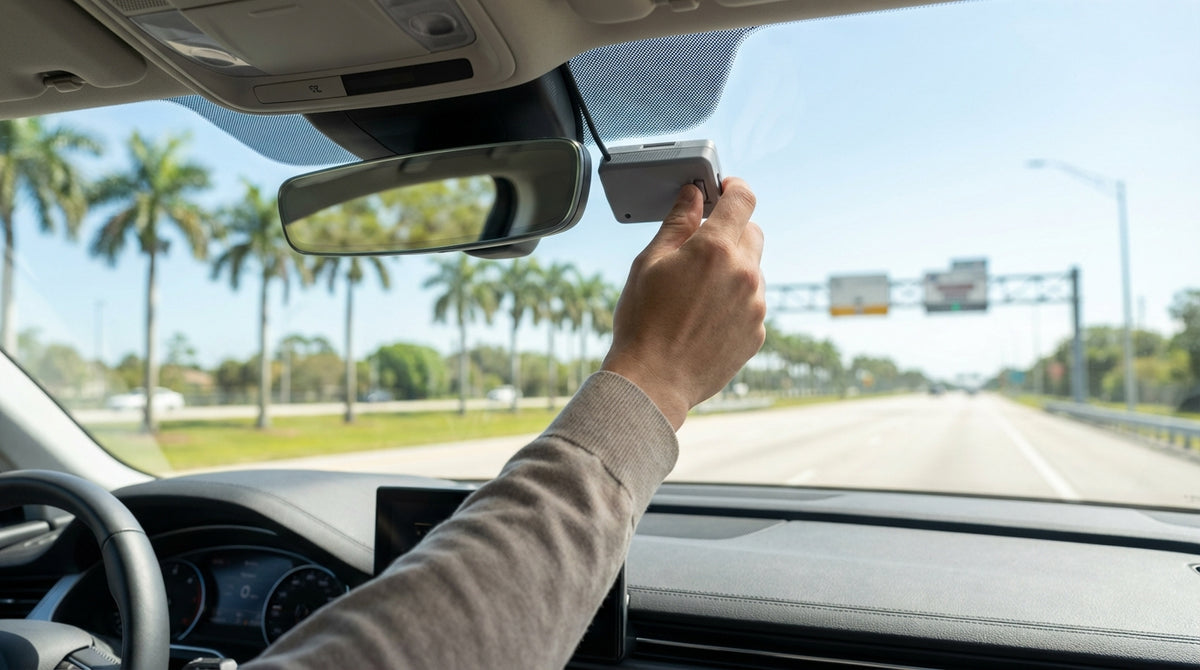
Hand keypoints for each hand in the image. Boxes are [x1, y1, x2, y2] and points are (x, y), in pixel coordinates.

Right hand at [601, 177, 765, 428]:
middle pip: (753, 233)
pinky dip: (735, 302)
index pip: (743, 199)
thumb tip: (692, 195)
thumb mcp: (649, 263)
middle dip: (731, 231)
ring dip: (733, 270)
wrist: (653, 382)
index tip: (723, 190)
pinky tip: (704, 319)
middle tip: (700, 248)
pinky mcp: (757, 332)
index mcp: (715, 249)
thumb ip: (677, 224)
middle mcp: (745, 274)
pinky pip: (752, 303)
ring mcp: (756, 305)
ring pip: (753, 270)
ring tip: (696, 295)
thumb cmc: (643, 322)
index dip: (734, 188)